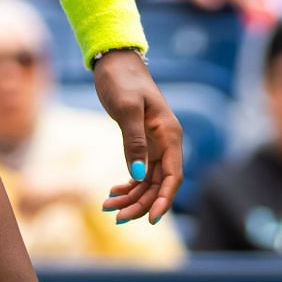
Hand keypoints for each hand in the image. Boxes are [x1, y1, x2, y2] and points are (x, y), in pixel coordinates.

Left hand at [91, 50, 183, 225]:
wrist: (115, 62)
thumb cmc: (122, 80)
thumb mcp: (126, 108)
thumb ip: (133, 141)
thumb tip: (137, 175)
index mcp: (169, 135)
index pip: (172, 176)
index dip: (164, 200)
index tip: (150, 219)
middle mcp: (166, 142)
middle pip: (158, 184)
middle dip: (140, 203)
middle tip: (117, 217)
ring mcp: (155, 144)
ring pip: (148, 181)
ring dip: (131, 197)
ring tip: (108, 207)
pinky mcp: (142, 142)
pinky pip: (140, 171)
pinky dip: (128, 184)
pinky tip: (113, 192)